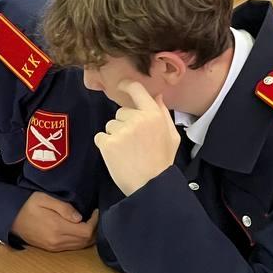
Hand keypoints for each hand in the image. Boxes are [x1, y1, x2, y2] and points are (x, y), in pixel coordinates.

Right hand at [11, 192, 97, 251]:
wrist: (11, 218)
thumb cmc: (28, 205)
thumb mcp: (45, 198)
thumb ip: (64, 207)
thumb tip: (79, 217)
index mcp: (57, 228)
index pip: (86, 231)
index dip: (95, 222)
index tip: (95, 211)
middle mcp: (57, 241)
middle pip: (85, 241)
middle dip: (94, 229)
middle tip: (94, 216)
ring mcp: (54, 247)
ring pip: (80, 246)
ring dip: (88, 236)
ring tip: (89, 221)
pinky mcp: (51, 249)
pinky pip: (72, 247)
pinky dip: (80, 240)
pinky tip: (79, 229)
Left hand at [94, 81, 178, 195]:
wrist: (151, 186)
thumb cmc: (162, 162)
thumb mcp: (172, 136)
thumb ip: (163, 114)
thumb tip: (156, 96)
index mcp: (153, 115)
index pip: (137, 90)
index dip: (127, 85)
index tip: (121, 86)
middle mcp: (137, 119)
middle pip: (120, 112)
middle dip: (124, 124)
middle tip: (133, 142)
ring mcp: (121, 131)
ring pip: (110, 125)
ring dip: (115, 136)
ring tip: (127, 152)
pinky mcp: (108, 144)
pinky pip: (100, 137)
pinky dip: (105, 146)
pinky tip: (117, 156)